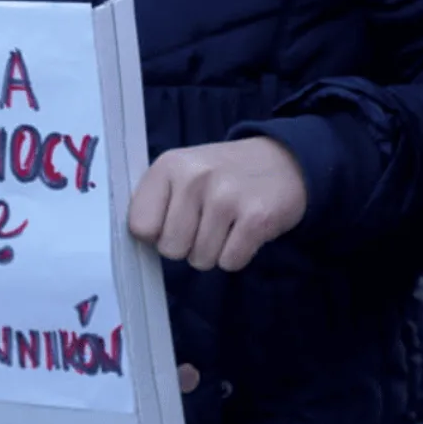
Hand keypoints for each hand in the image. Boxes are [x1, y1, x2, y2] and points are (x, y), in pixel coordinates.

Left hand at [128, 138, 307, 272]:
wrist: (285, 161)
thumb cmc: (226, 174)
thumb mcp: (185, 172)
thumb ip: (157, 201)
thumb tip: (137, 241)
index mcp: (170, 165)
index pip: (139, 226)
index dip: (157, 233)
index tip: (175, 220)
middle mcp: (195, 177)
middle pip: (170, 249)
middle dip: (188, 245)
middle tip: (208, 221)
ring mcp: (227, 197)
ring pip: (200, 259)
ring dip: (215, 251)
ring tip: (229, 223)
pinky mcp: (256, 218)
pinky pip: (230, 262)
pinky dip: (238, 255)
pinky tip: (246, 229)